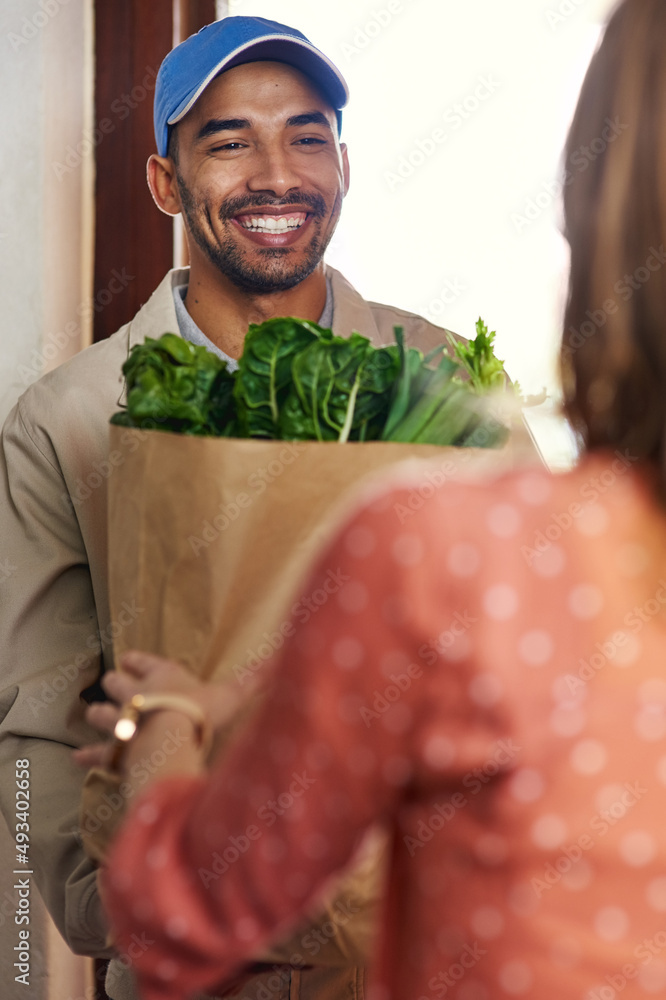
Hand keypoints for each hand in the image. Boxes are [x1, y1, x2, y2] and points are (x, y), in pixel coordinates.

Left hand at [74, 650, 244, 774]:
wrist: (171, 739)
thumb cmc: (200, 713)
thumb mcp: (231, 693)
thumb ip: (253, 678)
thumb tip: (277, 659)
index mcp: (163, 678)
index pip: (146, 661)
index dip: (138, 660)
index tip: (128, 657)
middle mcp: (138, 695)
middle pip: (116, 683)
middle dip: (114, 684)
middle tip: (112, 684)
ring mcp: (123, 723)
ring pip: (101, 713)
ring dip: (99, 714)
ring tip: (96, 715)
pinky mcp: (115, 751)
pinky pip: (97, 753)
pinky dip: (88, 755)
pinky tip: (78, 757)